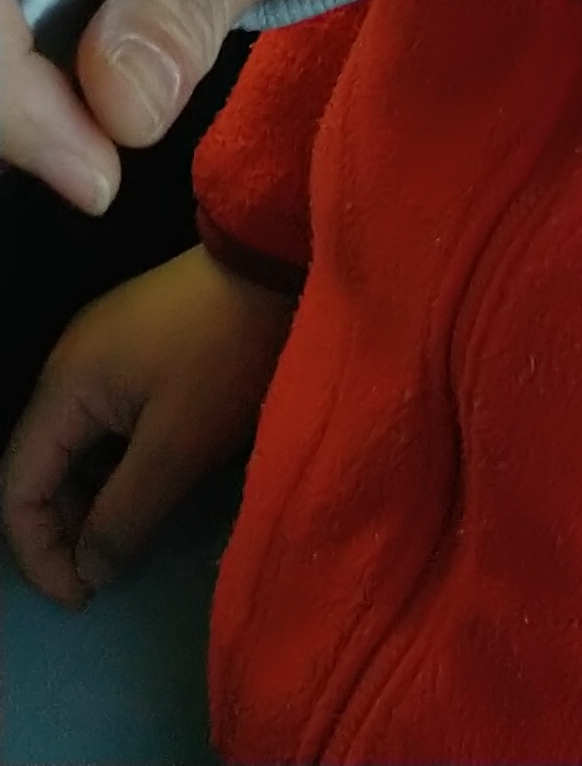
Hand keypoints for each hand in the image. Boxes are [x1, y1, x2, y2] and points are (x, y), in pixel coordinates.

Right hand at [1, 244, 290, 604]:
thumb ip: (123, 516)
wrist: (277, 261)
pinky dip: (117, 466)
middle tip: (111, 573)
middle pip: (40, 469)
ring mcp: (101, 352)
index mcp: (64, 386)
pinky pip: (105, 423)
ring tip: (132, 539)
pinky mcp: (134, 348)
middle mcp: (68, 366)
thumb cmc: (224, 355)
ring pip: (75, 449)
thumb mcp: (177, 448)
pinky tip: (151, 489)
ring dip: (94, 501)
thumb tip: (89, 572)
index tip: (84, 598)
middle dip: (66, 531)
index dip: (40, 555)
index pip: (17, 489)